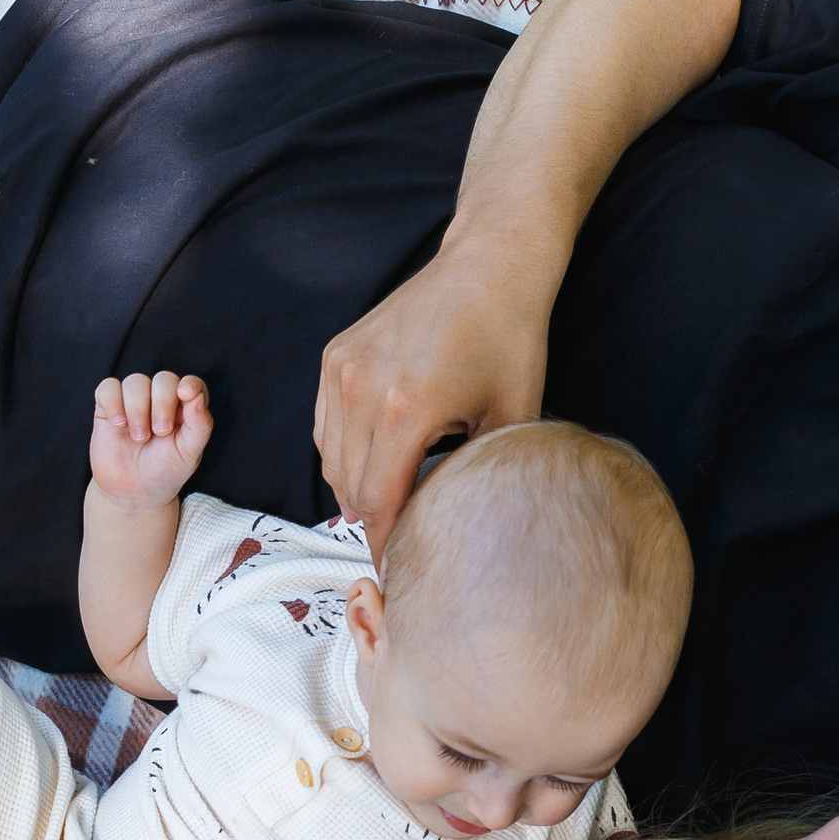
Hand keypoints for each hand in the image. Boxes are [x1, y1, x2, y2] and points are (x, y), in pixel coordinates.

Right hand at [91, 372, 213, 510]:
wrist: (133, 493)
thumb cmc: (165, 471)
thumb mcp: (189, 454)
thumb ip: (199, 425)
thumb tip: (197, 396)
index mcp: (186, 409)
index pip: (191, 384)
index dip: (190, 384)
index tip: (185, 394)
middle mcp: (160, 400)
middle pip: (164, 379)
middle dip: (162, 403)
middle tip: (160, 432)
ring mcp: (134, 401)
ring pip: (135, 381)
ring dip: (137, 408)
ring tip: (139, 437)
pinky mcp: (108, 406)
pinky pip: (108, 387)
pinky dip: (113, 402)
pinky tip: (118, 425)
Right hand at [314, 242, 551, 552]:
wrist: (488, 266)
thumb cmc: (509, 338)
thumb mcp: (513, 417)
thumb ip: (477, 476)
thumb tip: (459, 528)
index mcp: (407, 408)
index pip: (380, 502)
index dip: (387, 546)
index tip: (400, 574)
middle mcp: (362, 388)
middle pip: (350, 488)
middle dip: (374, 524)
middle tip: (401, 547)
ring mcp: (342, 369)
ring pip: (331, 460)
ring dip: (356, 491)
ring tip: (390, 509)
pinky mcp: (335, 356)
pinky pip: (325, 427)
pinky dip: (344, 455)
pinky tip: (376, 465)